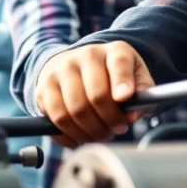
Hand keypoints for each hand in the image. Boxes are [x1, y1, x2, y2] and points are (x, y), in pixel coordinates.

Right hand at [35, 42, 154, 148]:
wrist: (73, 63)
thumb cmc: (110, 74)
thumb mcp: (135, 74)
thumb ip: (143, 92)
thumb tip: (133, 115)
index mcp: (113, 50)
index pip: (118, 64)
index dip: (122, 83)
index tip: (124, 99)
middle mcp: (84, 56)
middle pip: (96, 95)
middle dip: (110, 120)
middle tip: (118, 129)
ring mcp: (60, 71)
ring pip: (74, 111)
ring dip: (91, 131)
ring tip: (101, 133)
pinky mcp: (43, 88)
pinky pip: (55, 119)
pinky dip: (70, 136)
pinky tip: (81, 136)